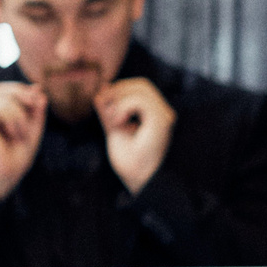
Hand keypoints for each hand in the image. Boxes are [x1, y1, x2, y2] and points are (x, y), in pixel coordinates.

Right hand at [0, 81, 46, 198]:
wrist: (3, 176)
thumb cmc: (15, 157)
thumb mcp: (31, 129)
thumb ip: (35, 110)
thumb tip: (38, 89)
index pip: (3, 90)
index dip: (20, 89)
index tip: (39, 98)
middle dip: (21, 93)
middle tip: (35, 106)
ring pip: (2, 98)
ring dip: (20, 114)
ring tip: (21, 134)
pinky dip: (13, 119)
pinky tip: (13, 134)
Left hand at [96, 76, 176, 194]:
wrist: (141, 181)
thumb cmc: (131, 162)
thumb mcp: (114, 130)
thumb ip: (109, 110)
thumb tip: (102, 88)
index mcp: (155, 114)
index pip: (140, 87)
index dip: (120, 88)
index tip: (103, 102)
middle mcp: (163, 113)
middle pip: (142, 84)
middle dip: (119, 90)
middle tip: (103, 106)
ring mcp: (164, 117)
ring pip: (142, 89)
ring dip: (120, 99)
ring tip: (112, 119)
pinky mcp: (161, 122)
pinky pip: (140, 101)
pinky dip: (123, 107)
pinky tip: (118, 122)